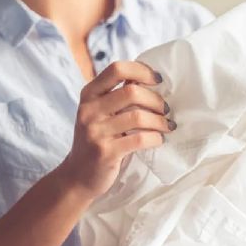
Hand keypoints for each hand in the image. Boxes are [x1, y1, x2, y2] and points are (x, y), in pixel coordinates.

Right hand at [60, 61, 174, 198]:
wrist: (77, 176)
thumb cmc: (97, 140)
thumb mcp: (100, 113)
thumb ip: (117, 96)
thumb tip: (151, 79)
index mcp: (89, 95)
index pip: (116, 69)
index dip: (141, 70)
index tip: (157, 80)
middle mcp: (89, 110)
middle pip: (131, 92)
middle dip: (155, 100)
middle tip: (165, 110)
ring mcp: (95, 132)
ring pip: (138, 116)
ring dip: (159, 121)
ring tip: (167, 126)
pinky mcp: (105, 152)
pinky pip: (139, 139)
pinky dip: (155, 138)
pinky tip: (159, 140)